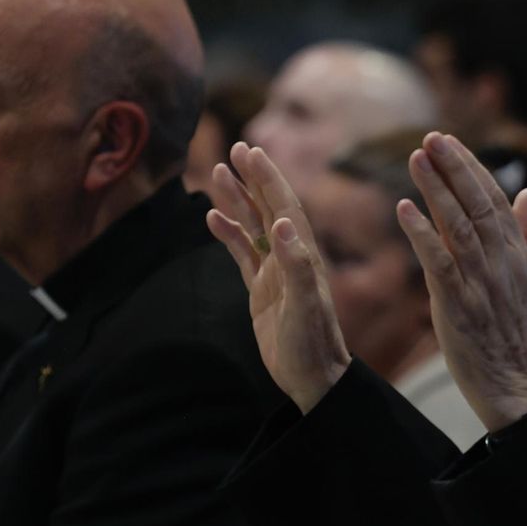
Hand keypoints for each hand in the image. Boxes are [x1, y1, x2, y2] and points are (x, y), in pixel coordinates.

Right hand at [205, 142, 348, 411]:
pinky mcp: (261, 291)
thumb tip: (280, 223)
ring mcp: (274, 273)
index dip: (267, 178)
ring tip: (217, 172)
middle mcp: (289, 258)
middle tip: (235, 148)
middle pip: (267, 208)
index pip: (283, 206)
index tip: (252, 150)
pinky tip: (213, 218)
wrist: (313, 378)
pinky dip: (229, 234)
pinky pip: (242, 254)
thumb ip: (295, 265)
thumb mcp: (304, 305)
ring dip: (237, 200)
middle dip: (252, 178)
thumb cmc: (312, 344)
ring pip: (252, 227)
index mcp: (302, 256)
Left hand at [397, 132, 526, 431]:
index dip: (473, 168)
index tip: (451, 143)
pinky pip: (439, 261)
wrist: (519, 386)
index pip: (497, 200)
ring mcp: (481, 282)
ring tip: (415, 158)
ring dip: (435, 188)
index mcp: (518, 256)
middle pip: (478, 203)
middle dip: (454, 167)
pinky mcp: (459, 304)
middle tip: (431, 137)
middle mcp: (502, 263)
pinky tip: (404, 208)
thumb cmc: (520, 337)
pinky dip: (422, 232)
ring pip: (458, 225)